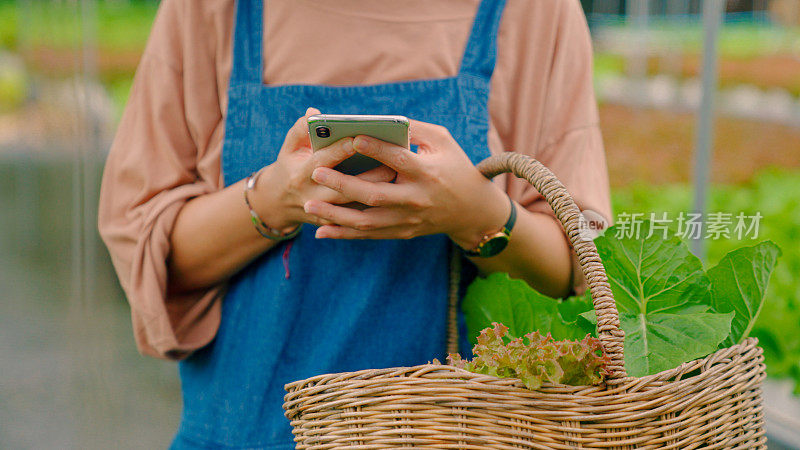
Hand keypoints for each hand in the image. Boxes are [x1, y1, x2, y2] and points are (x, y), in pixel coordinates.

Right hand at [251, 108, 396, 230]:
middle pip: (343, 189)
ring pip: (354, 206)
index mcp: (300, 175)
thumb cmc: (290, 166)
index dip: (339, 150)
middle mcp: (312, 196)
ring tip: (398, 178)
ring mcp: (323, 213)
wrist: (279, 203)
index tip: (357, 138)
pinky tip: (394, 194)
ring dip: (376, 194)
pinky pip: (358, 218)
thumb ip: (300, 129)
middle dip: (367, 177)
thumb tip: (313, 114)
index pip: (322, 162)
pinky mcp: (334, 223)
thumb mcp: (290, 147)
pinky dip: (375, 207)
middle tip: (392, 165)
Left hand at [303, 120, 509, 248]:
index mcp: (427, 172)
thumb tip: (381, 121)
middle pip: (375, 194)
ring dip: (336, 215)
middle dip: (343, 185)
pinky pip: (369, 236)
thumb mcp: (442, 140)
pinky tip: (320, 230)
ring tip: (309, 204)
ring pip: (367, 221)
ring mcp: (408, 219)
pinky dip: (344, 235)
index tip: (352, 137)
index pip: (397, 160)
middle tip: (316, 172)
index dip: (375, 148)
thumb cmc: (454, 166)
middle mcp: (416, 199)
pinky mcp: (402, 232)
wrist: (471, 209)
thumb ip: (414, 129)